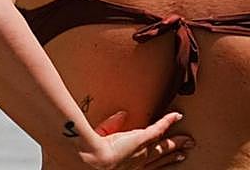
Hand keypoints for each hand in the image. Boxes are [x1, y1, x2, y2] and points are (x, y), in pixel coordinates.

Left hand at [77, 111, 192, 168]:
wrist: (91, 160)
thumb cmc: (91, 155)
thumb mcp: (102, 140)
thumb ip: (111, 127)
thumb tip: (121, 114)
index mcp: (129, 164)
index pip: (147, 162)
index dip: (158, 160)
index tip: (165, 158)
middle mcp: (139, 160)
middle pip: (161, 156)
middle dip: (173, 154)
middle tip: (184, 152)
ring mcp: (142, 150)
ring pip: (164, 146)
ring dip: (176, 142)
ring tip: (188, 140)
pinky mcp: (142, 139)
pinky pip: (158, 128)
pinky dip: (168, 121)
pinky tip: (176, 115)